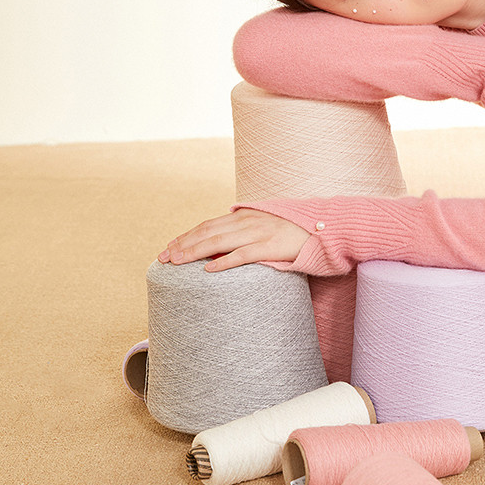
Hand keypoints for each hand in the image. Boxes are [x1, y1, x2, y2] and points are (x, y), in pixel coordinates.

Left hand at [157, 209, 310, 271]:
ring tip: (176, 262)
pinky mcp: (270, 247)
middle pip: (207, 232)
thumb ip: (243, 230)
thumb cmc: (292, 230)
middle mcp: (247, 221)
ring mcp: (258, 233)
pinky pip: (243, 255)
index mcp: (244, 216)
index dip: (186, 235)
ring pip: (218, 241)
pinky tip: (209, 269)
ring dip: (194, 252)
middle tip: (163, 258)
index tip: (169, 247)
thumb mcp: (263, 224)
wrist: (322, 228)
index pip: (207, 225)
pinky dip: (224, 261)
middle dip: (182, 245)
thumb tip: (221, 246)